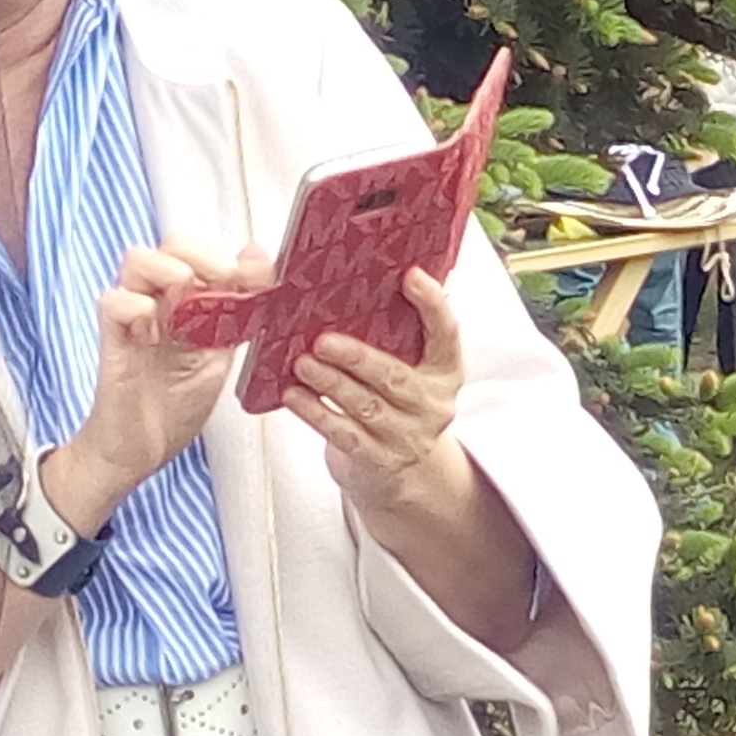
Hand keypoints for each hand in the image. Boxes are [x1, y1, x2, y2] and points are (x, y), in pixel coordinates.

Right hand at [52, 241, 269, 528]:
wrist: (144, 448)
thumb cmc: (175, 405)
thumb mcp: (221, 354)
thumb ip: (237, 310)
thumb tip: (256, 261)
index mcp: (186, 301)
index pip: (204, 252)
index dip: (233, 258)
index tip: (258, 276)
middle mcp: (158, 300)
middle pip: (173, 244)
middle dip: (207, 258)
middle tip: (227, 286)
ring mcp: (132, 315)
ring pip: (139, 259)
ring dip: (171, 275)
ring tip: (187, 312)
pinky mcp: (111, 336)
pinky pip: (114, 300)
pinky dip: (138, 310)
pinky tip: (154, 335)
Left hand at [289, 267, 473, 512]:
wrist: (402, 470)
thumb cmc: (391, 399)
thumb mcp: (401, 362)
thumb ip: (376, 320)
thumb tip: (289, 264)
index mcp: (444, 370)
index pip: (446, 333)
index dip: (433, 304)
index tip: (411, 276)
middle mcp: (432, 403)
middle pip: (396, 377)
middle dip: (358, 358)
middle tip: (324, 340)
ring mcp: (408, 436)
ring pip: (367, 407)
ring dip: (332, 384)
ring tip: (303, 364)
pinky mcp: (380, 460)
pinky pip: (346, 435)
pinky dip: (317, 414)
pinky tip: (295, 396)